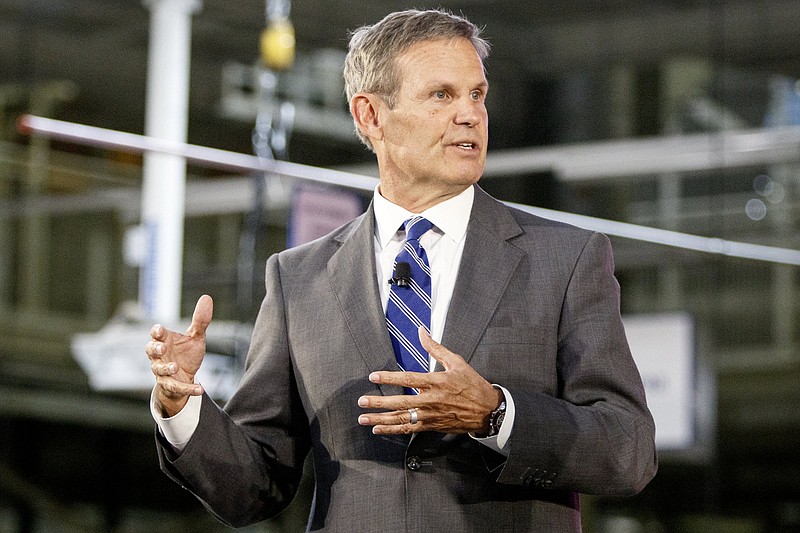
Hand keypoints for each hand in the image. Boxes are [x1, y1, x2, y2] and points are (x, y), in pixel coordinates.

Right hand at [146, 295, 212, 416]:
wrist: (186, 377)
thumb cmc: (186, 354)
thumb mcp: (196, 337)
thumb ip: (200, 321)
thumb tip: (207, 297)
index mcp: (165, 341)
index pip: (156, 334)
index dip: (157, 332)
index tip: (160, 330)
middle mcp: (160, 356)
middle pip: (150, 351)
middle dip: (154, 349)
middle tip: (162, 348)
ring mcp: (162, 372)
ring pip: (159, 370)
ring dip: (166, 368)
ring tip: (175, 366)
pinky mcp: (170, 386)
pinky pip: (176, 388)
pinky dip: (187, 389)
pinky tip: (200, 389)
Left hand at [357, 328, 502, 434]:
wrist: (488, 410)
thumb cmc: (473, 384)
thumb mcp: (457, 362)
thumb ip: (435, 348)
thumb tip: (421, 331)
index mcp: (437, 382)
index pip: (409, 379)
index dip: (390, 377)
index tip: (374, 376)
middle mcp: (432, 400)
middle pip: (401, 402)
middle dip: (379, 402)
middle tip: (362, 401)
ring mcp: (431, 415)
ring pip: (402, 418)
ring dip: (381, 419)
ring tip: (364, 418)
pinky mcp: (432, 426)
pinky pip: (409, 429)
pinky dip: (393, 430)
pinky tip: (379, 429)